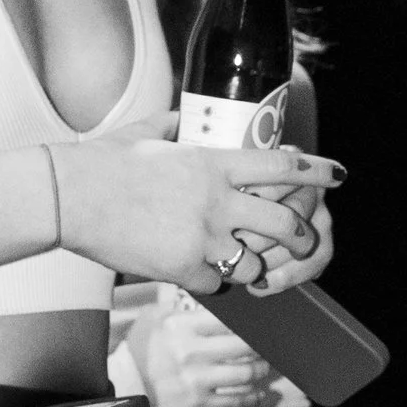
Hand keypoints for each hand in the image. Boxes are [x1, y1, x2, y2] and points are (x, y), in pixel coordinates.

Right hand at [54, 120, 341, 291]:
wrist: (69, 195)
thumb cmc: (102, 161)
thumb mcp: (148, 132)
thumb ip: (177, 128)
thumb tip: (186, 121)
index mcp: (213, 162)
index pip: (281, 165)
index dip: (316, 171)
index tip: (337, 175)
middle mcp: (217, 199)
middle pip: (285, 221)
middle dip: (302, 235)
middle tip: (303, 239)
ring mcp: (203, 236)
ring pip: (256, 263)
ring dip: (253, 266)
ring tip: (240, 264)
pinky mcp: (183, 267)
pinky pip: (216, 285)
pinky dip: (210, 282)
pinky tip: (195, 274)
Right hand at [122, 288, 263, 406]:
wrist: (122, 389)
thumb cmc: (137, 352)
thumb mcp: (151, 320)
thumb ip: (179, 308)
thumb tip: (204, 296)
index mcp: (181, 326)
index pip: (227, 319)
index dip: (249, 321)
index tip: (259, 323)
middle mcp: (192, 352)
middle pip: (243, 345)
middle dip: (261, 347)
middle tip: (268, 347)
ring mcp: (197, 379)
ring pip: (245, 373)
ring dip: (260, 371)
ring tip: (264, 368)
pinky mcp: (198, 404)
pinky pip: (236, 401)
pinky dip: (253, 398)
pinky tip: (259, 395)